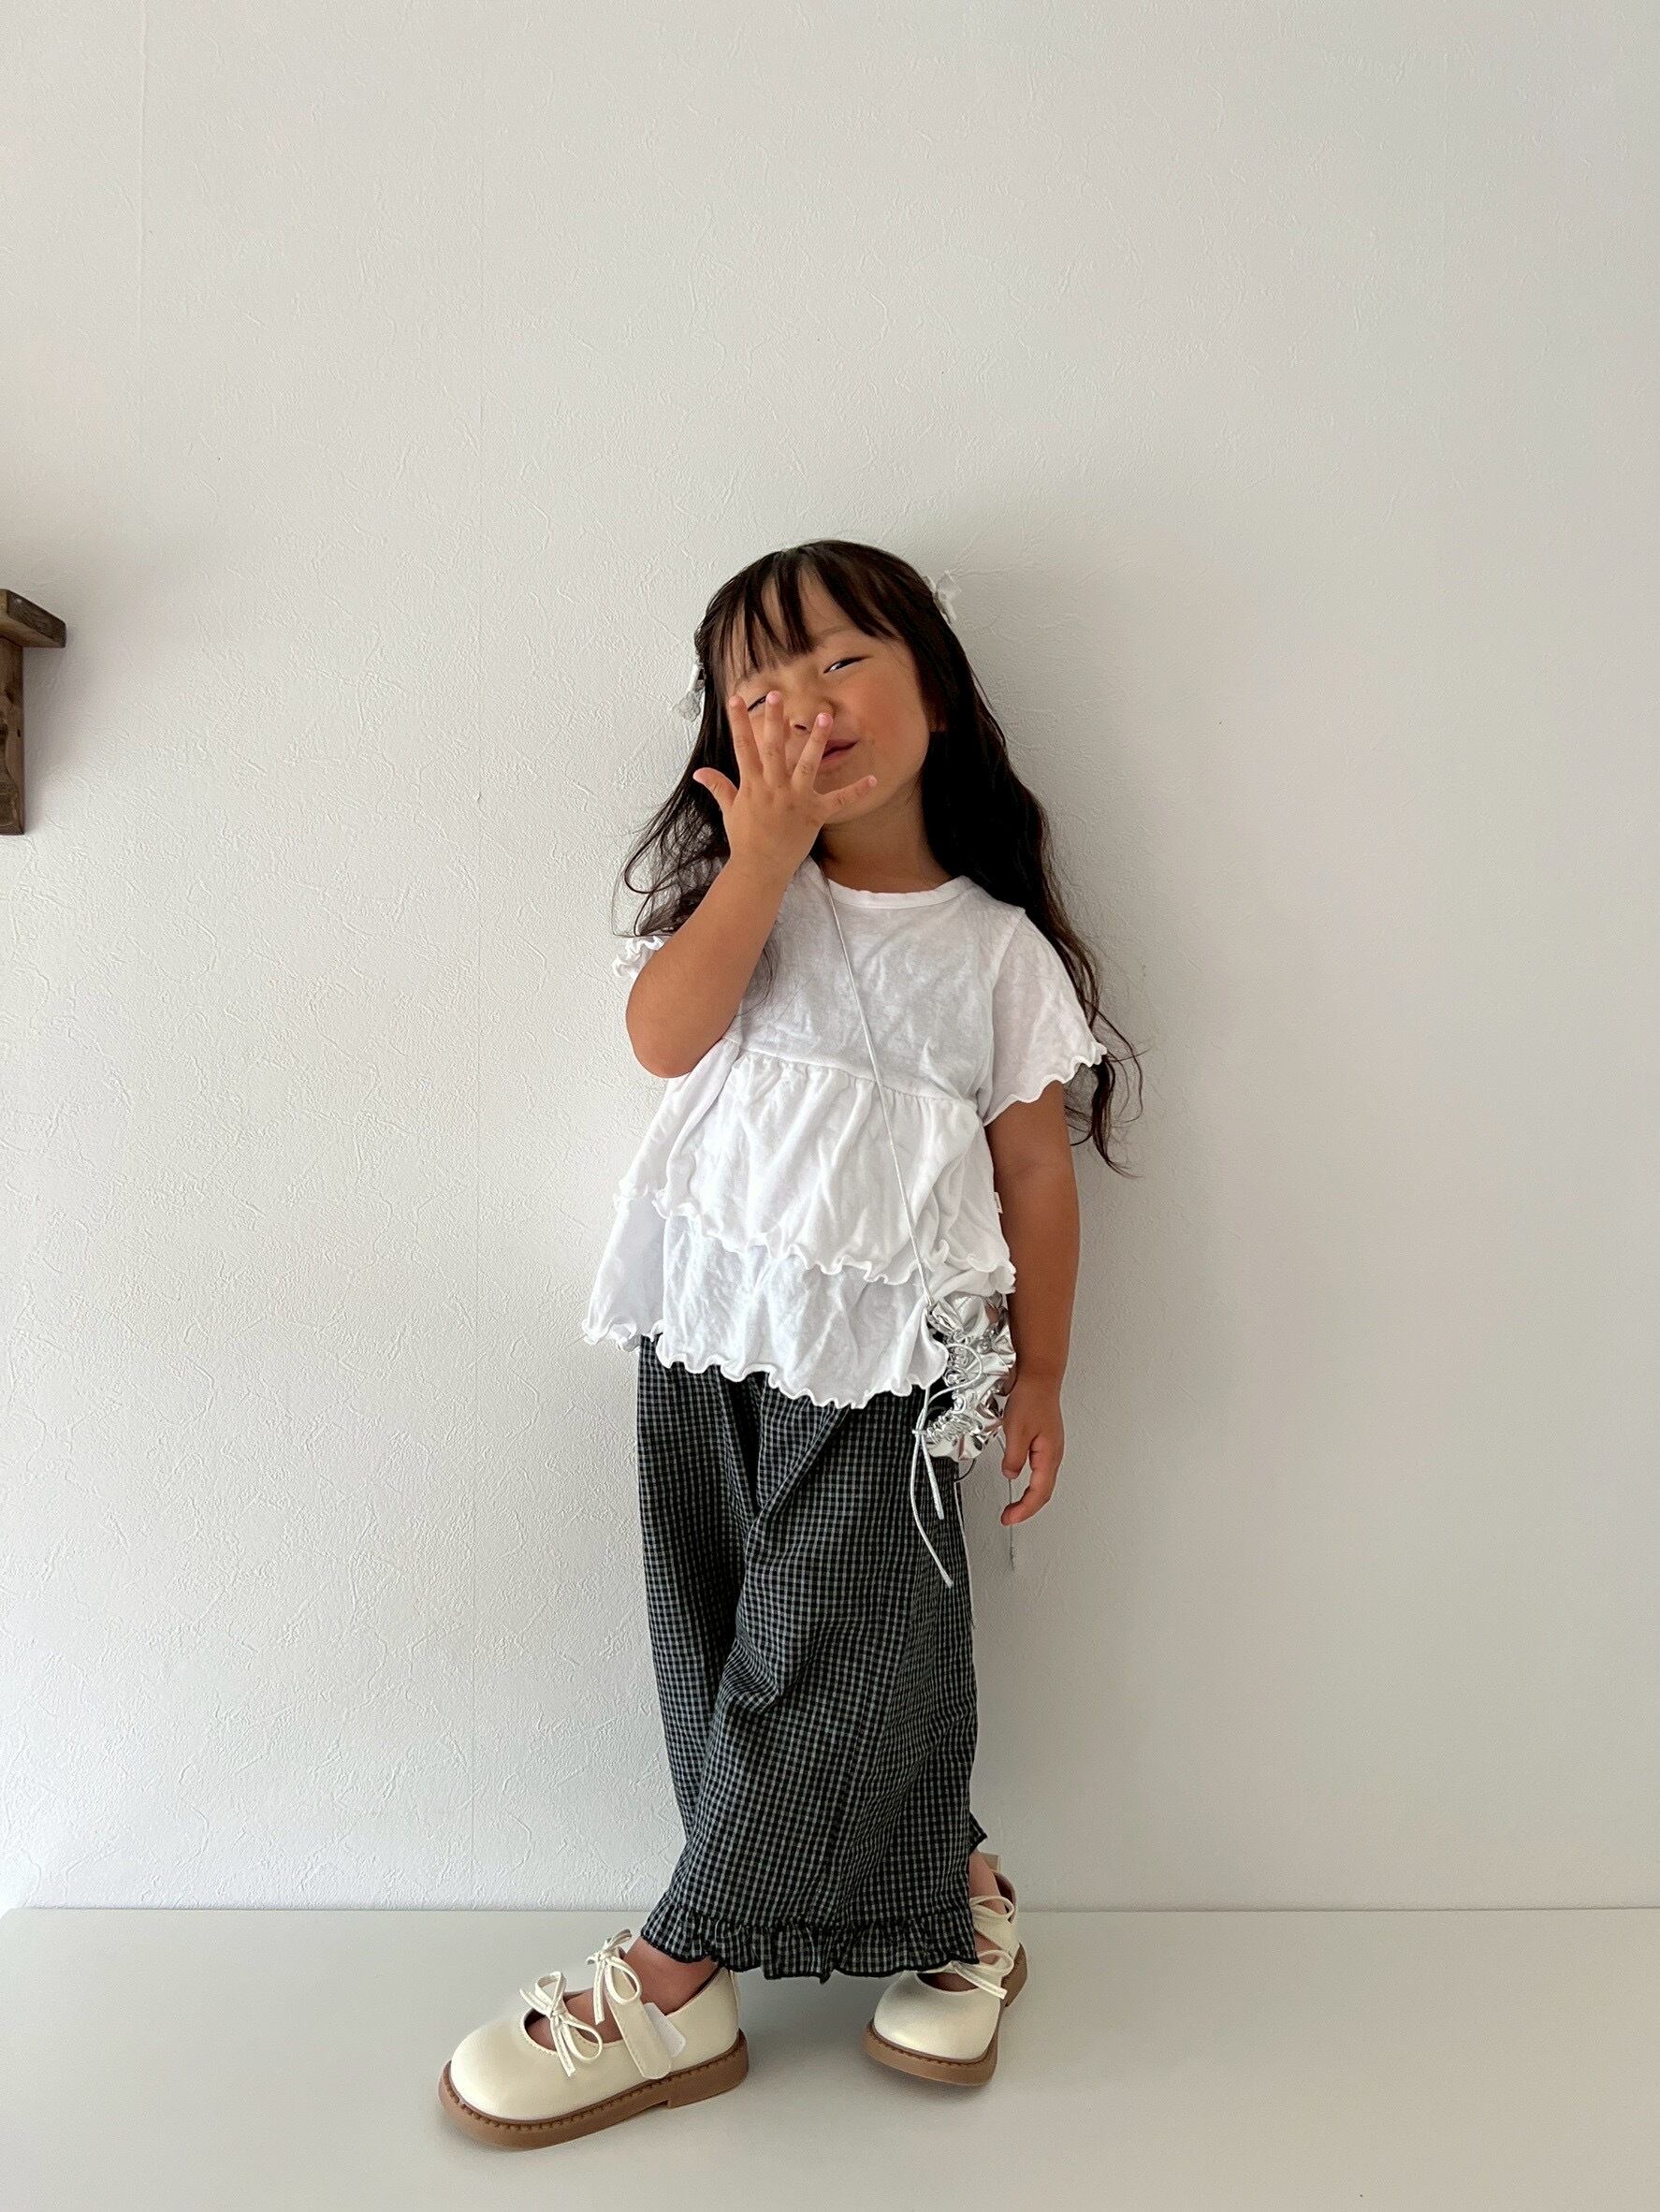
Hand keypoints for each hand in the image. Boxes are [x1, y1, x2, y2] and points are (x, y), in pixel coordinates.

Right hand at [692, 688, 877, 879]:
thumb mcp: (729, 811)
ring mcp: (795, 800)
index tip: (737, 699)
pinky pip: (838, 800)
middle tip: (777, 695)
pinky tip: (873, 779)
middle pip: (774, 749)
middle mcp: (774, 789)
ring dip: (816, 741)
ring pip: (807, 764)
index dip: (739, 722)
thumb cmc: (745, 840)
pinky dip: (856, 791)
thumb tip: (699, 772)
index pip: (743, 747)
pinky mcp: (815, 815)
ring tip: (824, 717)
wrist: (760, 868)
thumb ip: (718, 787)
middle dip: (775, 721)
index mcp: (752, 785)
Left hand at [998, 1371, 1062, 1524]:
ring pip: (1043, 1482)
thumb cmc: (1032, 1398)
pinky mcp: (1046, 1442)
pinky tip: (1022, 1481)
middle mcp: (1054, 1455)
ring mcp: (1051, 1449)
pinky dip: (1032, 1483)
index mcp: (1049, 1456)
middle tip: (1010, 1516)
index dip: (1024, 1510)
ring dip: (1030, 1497)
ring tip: (1016, 1506)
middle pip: (1044, 1492)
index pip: (1038, 1493)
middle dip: (1027, 1508)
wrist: (1039, 1377)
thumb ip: (1013, 1458)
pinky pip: (1041, 1470)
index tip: (1009, 1518)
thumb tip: (1010, 1474)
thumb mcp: (1015, 1431)